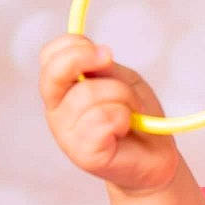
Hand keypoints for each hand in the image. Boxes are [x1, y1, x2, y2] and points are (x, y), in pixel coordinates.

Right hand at [38, 33, 182, 195]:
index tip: (104, 52)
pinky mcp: (83, 154)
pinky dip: (123, 117)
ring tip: (131, 112)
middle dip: (84, 60)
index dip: (73, 46)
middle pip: (55, 73)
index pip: (49, 57)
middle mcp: (57, 111)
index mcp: (62, 90)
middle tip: (110, 61)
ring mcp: (66, 134)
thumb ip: (104, 68)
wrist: (155, 159)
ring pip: (89, 95)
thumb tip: (97, 53)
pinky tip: (126, 128)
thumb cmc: (137, 119)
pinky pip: (102, 119)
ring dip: (123, 97)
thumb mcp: (124, 82)